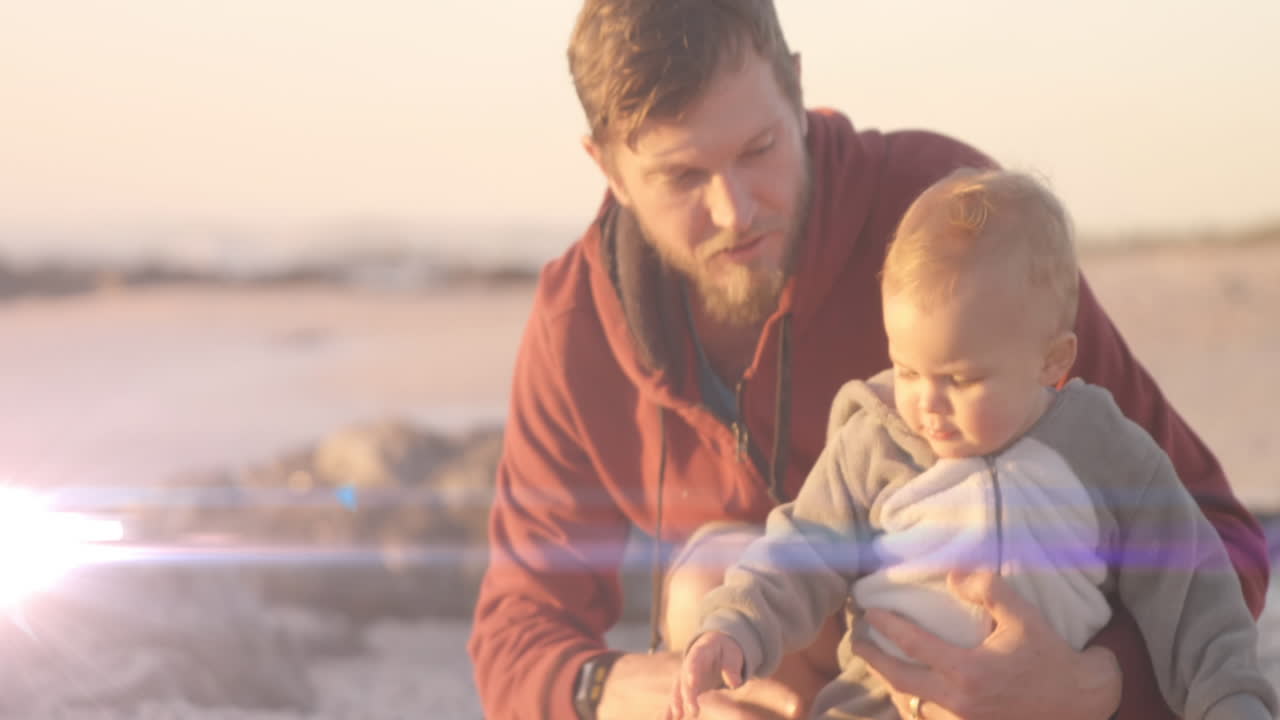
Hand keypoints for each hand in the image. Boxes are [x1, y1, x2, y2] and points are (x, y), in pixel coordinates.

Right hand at [666, 632, 745, 718]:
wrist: (715, 647)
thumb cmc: (725, 651)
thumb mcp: (731, 654)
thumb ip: (732, 668)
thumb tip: (735, 683)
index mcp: (700, 652)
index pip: (694, 660)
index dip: (692, 670)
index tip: (692, 682)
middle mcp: (688, 665)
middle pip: (685, 680)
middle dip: (688, 696)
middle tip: (693, 710)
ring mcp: (684, 677)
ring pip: (677, 691)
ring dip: (676, 704)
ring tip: (677, 717)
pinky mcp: (685, 689)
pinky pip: (676, 699)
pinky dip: (670, 710)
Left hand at [853, 569, 1121, 719]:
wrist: (1080, 704)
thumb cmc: (1051, 658)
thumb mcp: (1025, 617)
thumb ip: (990, 590)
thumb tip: (954, 574)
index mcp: (969, 672)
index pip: (912, 645)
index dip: (886, 626)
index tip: (869, 611)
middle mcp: (959, 703)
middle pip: (898, 681)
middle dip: (872, 658)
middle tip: (857, 638)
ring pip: (909, 705)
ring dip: (889, 683)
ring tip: (875, 661)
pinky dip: (911, 704)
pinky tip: (904, 689)